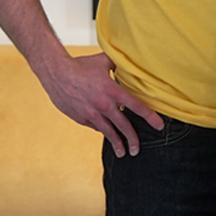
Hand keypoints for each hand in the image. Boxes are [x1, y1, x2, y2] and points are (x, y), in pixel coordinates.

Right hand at [37, 52, 161, 155]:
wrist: (56, 73)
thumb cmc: (80, 65)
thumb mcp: (102, 61)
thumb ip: (117, 64)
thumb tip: (127, 62)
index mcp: (112, 90)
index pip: (136, 106)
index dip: (150, 117)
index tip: (159, 126)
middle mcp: (104, 105)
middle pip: (124, 126)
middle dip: (133, 139)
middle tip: (138, 149)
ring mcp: (92, 113)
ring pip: (108, 132)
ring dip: (117, 144)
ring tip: (123, 153)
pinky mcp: (81, 118)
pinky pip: (95, 127)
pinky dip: (102, 130)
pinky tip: (106, 133)